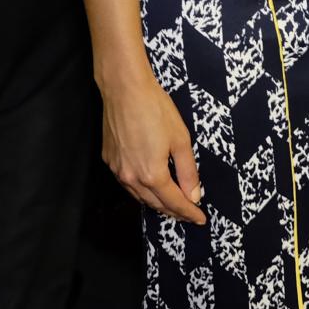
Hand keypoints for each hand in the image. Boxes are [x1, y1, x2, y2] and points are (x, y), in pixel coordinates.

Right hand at [101, 71, 204, 223]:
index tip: (200, 219)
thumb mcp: (181, 139)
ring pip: (139, 196)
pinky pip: (127, 184)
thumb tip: (194, 195)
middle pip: (156, 204)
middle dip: (174, 211)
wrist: (124, 90)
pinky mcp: (109, 161)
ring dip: (157, 203)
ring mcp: (117, 170)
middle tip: (189, 213)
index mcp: (152, 174)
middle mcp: (131, 178)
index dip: (189, 212)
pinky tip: (150, 186)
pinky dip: (141, 190)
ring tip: (172, 204)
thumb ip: (188, 171)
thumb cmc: (155, 109)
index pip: (174, 202)